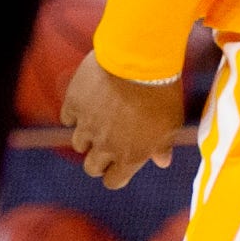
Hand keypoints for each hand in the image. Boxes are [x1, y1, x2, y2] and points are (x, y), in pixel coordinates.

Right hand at [60, 52, 188, 189]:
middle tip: (105, 147)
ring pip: (78, 143)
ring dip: (87, 137)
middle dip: (98, 160)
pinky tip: (88, 105)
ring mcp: (87, 125)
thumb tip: (162, 161)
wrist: (140, 60)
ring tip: (99, 122)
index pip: (113, 181)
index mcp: (130, 156)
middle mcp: (105, 146)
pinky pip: (68, 117)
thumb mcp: (171, 122)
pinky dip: (76, 113)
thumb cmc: (162, 92)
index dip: (115, 176)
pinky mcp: (74, 103)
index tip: (117, 168)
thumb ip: (162, 145)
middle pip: (92, 167)